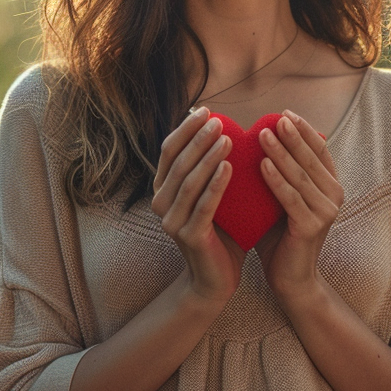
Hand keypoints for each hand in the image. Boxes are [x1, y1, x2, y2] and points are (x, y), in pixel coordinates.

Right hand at [152, 106, 245, 306]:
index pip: (169, 151)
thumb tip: (225, 129)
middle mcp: (161, 203)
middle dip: (198, 138)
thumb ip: (211, 168)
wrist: (216, 280)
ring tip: (228, 139)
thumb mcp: (212, 195)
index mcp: (163, 189)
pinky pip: (204, 205)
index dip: (185, 129)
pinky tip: (229, 167)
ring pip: (189, 182)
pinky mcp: (189, 236)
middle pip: (178, 163)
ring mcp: (172, 222)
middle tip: (219, 121)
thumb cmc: (220, 232)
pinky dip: (216, 184)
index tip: (206, 110)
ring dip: (208, 157)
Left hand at [253, 111, 343, 301]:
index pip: (319, 149)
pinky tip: (262, 164)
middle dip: (292, 136)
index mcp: (330, 185)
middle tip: (275, 118)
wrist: (290, 279)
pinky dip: (276, 179)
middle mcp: (334, 195)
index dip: (304, 130)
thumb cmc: (280, 235)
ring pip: (300, 175)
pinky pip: (291, 198)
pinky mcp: (312, 226)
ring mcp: (325, 211)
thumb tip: (257, 138)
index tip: (285, 113)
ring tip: (263, 134)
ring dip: (281, 152)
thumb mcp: (281, 198)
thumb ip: (278, 172)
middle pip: (310, 158)